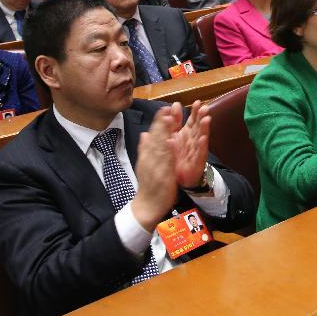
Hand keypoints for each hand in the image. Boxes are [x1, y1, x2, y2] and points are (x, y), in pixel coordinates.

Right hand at [130, 106, 182, 230]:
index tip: (163, 109)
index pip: (152, 136)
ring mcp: (156, 168)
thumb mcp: (144, 164)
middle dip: (161, 124)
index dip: (158, 122)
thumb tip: (144, 133)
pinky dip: (169, 152)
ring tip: (170, 120)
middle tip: (167, 109)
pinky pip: (166, 163)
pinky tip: (172, 142)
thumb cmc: (148, 184)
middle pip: (156, 139)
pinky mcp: (163, 177)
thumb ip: (145, 148)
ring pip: (160, 148)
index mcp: (147, 156)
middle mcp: (150, 160)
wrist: (147, 206)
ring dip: (165, 133)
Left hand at [167, 100, 211, 188]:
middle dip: (201, 117)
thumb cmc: (179, 155)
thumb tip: (175, 104)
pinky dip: (201, 146)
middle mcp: (193, 140)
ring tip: (206, 119)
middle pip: (198, 127)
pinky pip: (199, 153)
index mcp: (187, 134)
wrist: (179, 178)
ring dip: (204, 129)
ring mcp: (196, 151)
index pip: (192, 120)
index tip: (197, 102)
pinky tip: (203, 139)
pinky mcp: (197, 162)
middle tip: (205, 108)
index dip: (195, 112)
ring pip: (201, 138)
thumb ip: (175, 121)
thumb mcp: (174, 135)